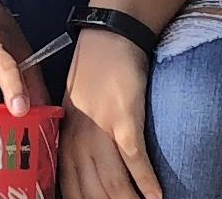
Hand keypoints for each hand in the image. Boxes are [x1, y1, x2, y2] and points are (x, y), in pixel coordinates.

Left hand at [58, 30, 164, 198]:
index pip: (70, 190)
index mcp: (64, 141)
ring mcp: (101, 130)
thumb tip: (86, 173)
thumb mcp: (74, 112)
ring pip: (113, 182)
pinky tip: (157, 196)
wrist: (109, 38)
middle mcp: (78, 140)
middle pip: (92, 192)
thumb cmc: (94, 76)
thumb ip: (76, 142)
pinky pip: (134, 159)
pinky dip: (146, 181)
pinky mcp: (124, 118)